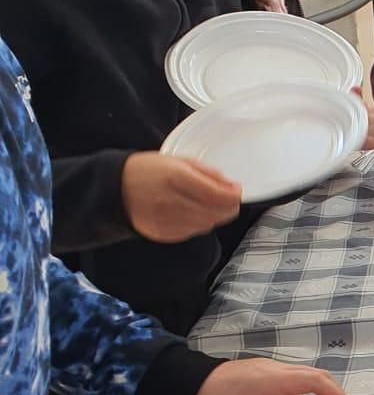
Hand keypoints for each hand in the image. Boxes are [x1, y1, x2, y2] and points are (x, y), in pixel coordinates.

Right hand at [121, 153, 241, 242]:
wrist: (115, 188)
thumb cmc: (146, 170)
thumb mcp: (178, 160)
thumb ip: (207, 173)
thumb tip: (230, 186)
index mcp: (176, 178)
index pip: (219, 195)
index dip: (234, 194)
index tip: (237, 190)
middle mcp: (172, 201)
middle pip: (216, 213)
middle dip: (228, 206)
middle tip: (227, 198)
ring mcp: (167, 220)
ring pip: (207, 224)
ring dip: (214, 215)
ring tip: (208, 203)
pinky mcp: (163, 234)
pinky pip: (193, 232)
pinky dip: (199, 224)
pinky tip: (193, 212)